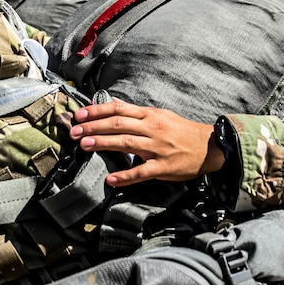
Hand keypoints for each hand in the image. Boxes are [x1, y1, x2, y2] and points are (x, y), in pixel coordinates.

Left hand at [70, 99, 224, 186]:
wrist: (210, 146)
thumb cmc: (181, 131)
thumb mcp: (160, 115)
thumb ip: (137, 113)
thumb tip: (114, 105)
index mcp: (150, 115)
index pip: (118, 109)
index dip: (97, 111)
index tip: (79, 115)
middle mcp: (152, 128)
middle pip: (118, 124)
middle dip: (93, 127)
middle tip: (73, 132)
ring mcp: (158, 148)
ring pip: (126, 143)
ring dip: (103, 144)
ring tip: (84, 146)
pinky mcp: (164, 167)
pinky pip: (142, 172)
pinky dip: (126, 175)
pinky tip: (111, 179)